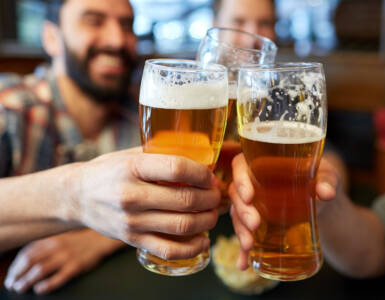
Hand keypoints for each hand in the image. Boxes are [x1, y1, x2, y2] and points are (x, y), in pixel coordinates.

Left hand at [4, 229, 123, 293]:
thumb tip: (24, 260)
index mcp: (51, 239)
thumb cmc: (78, 241)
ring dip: (27, 281)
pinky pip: (58, 277)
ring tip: (21, 288)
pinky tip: (40, 289)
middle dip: (17, 275)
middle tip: (12, 284)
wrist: (100, 239)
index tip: (11, 275)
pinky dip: (47, 285)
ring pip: (40, 270)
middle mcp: (57, 247)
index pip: (27, 253)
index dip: (15, 266)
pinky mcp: (76, 266)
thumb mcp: (60, 238)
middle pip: (30, 262)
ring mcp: (66, 257)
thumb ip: (44, 246)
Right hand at [66, 148, 219, 260]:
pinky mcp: (132, 240)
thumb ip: (159, 154)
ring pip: (182, 225)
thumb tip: (198, 152)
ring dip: (207, 220)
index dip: (202, 173)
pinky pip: (169, 249)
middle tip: (217, 195)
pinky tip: (203, 240)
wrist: (76, 197)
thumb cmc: (108, 172)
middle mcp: (131, 195)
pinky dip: (192, 248)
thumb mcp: (129, 155)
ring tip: (213, 213)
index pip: (177, 168)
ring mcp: (132, 221)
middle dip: (210, 198)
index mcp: (132, 168)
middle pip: (185, 199)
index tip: (211, 176)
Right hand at [229, 153, 340, 269]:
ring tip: (249, 245)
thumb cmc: (321, 179)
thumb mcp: (327, 175)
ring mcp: (253, 204)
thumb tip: (326, 192)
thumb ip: (327, 181)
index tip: (249, 196)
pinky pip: (245, 234)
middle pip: (237, 193)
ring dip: (240, 231)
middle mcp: (253, 182)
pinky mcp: (257, 223)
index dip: (240, 179)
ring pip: (237, 215)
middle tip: (255, 224)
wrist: (324, 201)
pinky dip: (244, 251)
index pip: (241, 165)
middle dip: (242, 211)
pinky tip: (244, 264)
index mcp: (263, 163)